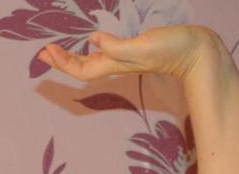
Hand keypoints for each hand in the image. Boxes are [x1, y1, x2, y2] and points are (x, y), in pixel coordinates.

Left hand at [38, 25, 219, 82]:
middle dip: (61, 61)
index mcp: (114, 64)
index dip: (62, 62)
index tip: (47, 50)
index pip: (81, 68)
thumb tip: (93, 41)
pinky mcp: (134, 50)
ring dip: (72, 57)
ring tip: (57, 51)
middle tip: (43, 53)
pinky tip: (90, 43)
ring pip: (91, 62)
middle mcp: (116, 64)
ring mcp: (124, 58)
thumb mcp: (141, 47)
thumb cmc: (170, 49)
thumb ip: (116, 46)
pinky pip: (104, 53)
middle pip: (81, 67)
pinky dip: (91, 49)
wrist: (195, 52)